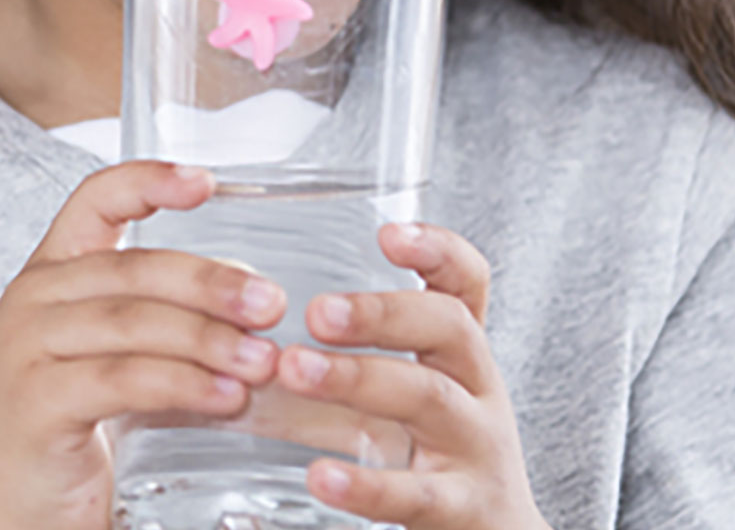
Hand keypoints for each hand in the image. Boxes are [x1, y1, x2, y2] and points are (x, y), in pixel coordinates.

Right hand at [0, 160, 289, 529]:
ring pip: (133, 322)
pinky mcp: (35, 401)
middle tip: (271, 303)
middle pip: (134, 267)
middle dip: (212, 283)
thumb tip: (261, 305)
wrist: (13, 509)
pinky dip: (183, 384)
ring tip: (263, 360)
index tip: (207, 182)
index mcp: (53, 273)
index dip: (149, 181)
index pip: (95, 200)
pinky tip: (226, 396)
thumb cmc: (78, 429)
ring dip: (209, 338)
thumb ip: (171, 324)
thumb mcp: (122, 358)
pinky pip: (122, 379)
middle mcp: (31, 299)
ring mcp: (26, 348)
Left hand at [273, 222, 547, 529]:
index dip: (438, 250)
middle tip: (316, 311)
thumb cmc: (440, 458)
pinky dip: (366, 484)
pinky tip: (320, 475)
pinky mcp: (462, 508)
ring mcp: (476, 450)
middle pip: (450, 328)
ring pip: (429, 398)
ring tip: (296, 370)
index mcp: (463, 355)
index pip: (467, 284)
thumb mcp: (419, 391)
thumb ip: (364, 352)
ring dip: (359, 377)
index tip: (387, 232)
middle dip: (382, 311)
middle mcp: (479, 391)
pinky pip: (416, 493)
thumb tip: (255, 312)